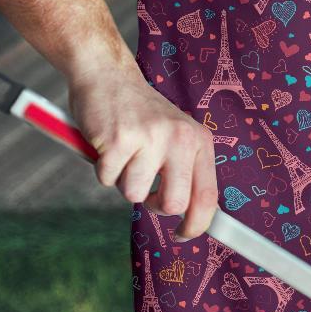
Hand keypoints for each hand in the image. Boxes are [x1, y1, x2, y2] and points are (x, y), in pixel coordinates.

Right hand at [67, 65, 217, 240]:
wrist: (108, 76)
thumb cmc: (140, 115)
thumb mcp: (175, 136)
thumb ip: (185, 171)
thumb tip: (192, 217)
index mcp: (199, 141)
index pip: (208, 196)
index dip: (197, 224)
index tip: (184, 235)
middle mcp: (180, 138)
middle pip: (174, 204)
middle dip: (154, 204)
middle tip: (145, 187)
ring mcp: (150, 137)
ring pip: (134, 194)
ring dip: (123, 181)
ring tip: (124, 153)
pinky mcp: (119, 139)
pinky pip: (107, 179)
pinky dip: (102, 169)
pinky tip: (108, 145)